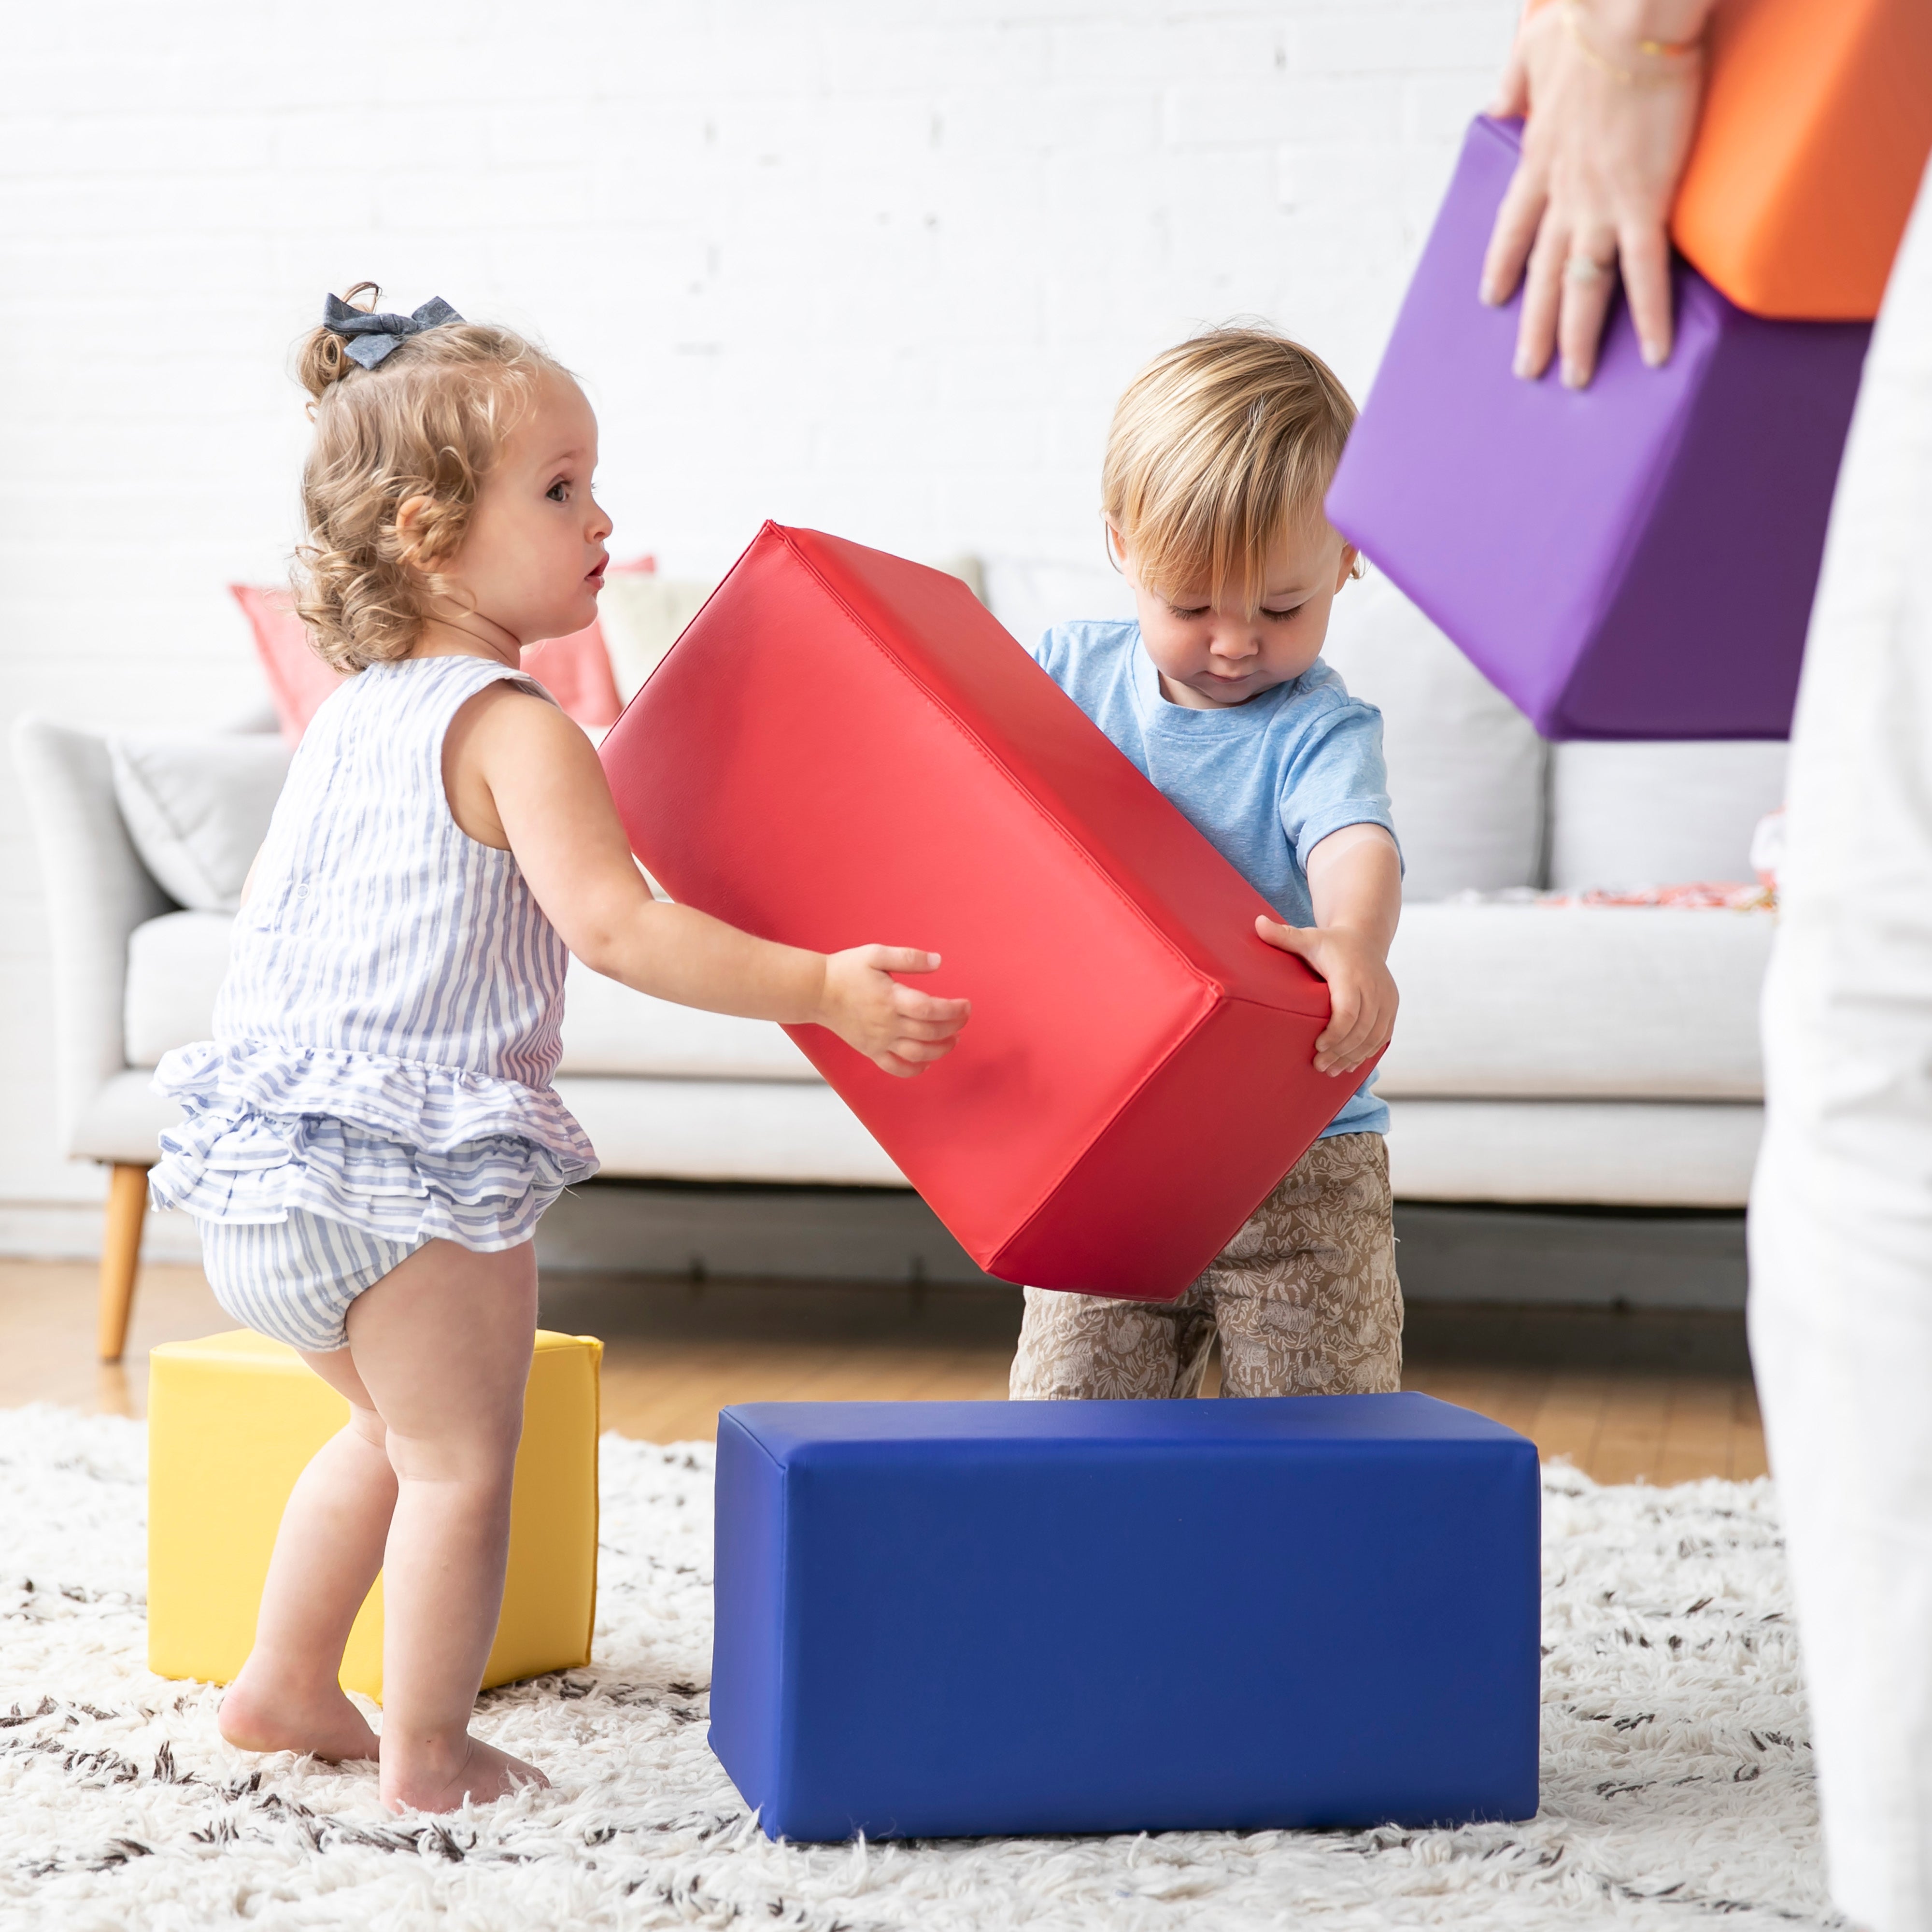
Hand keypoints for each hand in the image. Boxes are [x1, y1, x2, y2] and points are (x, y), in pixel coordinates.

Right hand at [816, 947, 971, 1078]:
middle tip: (963, 1019)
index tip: (966, 1005)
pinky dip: (913, 1070)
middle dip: (953, 1027)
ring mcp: (879, 1040)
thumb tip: (938, 962)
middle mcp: (888, 1023)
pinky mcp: (870, 1050)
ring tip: (952, 1041)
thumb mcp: (877, 953)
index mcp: (892, 998)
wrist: (816, 991)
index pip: (932, 1009)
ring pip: (918, 1054)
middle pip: (930, 1033)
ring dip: (941, 1050)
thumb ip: (909, 958)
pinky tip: (926, 1063)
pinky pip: (895, 1067)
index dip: (954, 1010)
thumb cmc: (846, 970)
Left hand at [1256, 917, 1396, 1076]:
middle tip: (1319, 1066)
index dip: (1335, 1033)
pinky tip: (1350, 1064)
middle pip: (1361, 1028)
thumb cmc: (1330, 943)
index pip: (1348, 1010)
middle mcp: (1374, 987)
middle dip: (1341, 1051)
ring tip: (1332, 1070)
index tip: (1318, 1047)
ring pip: (1374, 1036)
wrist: (1365, 938)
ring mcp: (1387, 998)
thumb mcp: (1308, 937)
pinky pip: (1383, 1036)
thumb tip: (1256, 922)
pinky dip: (1368, 1052)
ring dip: (1354, 1056)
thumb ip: (1283, 935)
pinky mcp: (1392, 1007)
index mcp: (1351, 974)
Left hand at [1479, 0, 1707, 386]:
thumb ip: (1514, 81)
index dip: (1502, 263)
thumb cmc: (1589, 20)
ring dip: (1577, 337)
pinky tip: (1653, 355)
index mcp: (1539, 158)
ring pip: (1581, 288)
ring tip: (1574, 379)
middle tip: (1527, 369)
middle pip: (1542, 273)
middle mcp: (1562, 193)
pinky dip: (1649, 317)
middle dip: (1533, 325)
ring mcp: (1599, 204)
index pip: (1512, 225)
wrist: (1627, 16)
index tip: (1492, 297)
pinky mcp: (1642, 203)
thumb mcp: (1534, 48)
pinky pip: (1644, 275)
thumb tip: (1497, 101)